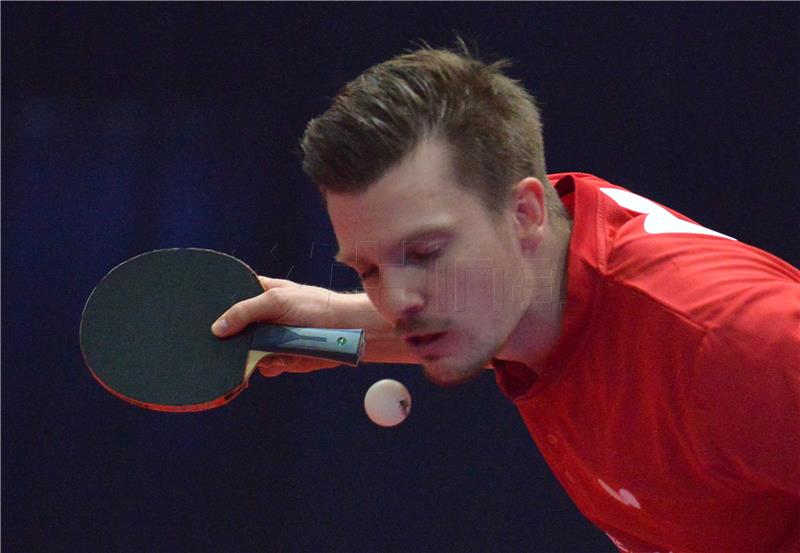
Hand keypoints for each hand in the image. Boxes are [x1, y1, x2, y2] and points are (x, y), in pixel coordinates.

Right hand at [212, 276, 350, 376]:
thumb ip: (245, 311)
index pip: (232, 296)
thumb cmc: (315, 307)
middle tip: (222, 344)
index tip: (202, 316)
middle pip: (235, 329)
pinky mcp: (282, 357)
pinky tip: (279, 361)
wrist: (346, 332)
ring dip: (250, 356)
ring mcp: (272, 338)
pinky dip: (268, 367)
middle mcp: (264, 316)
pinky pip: (264, 366)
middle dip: (230, 338)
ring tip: (268, 350)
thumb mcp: (276, 301)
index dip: (219, 306)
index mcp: (262, 292)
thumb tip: (217, 328)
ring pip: (246, 351)